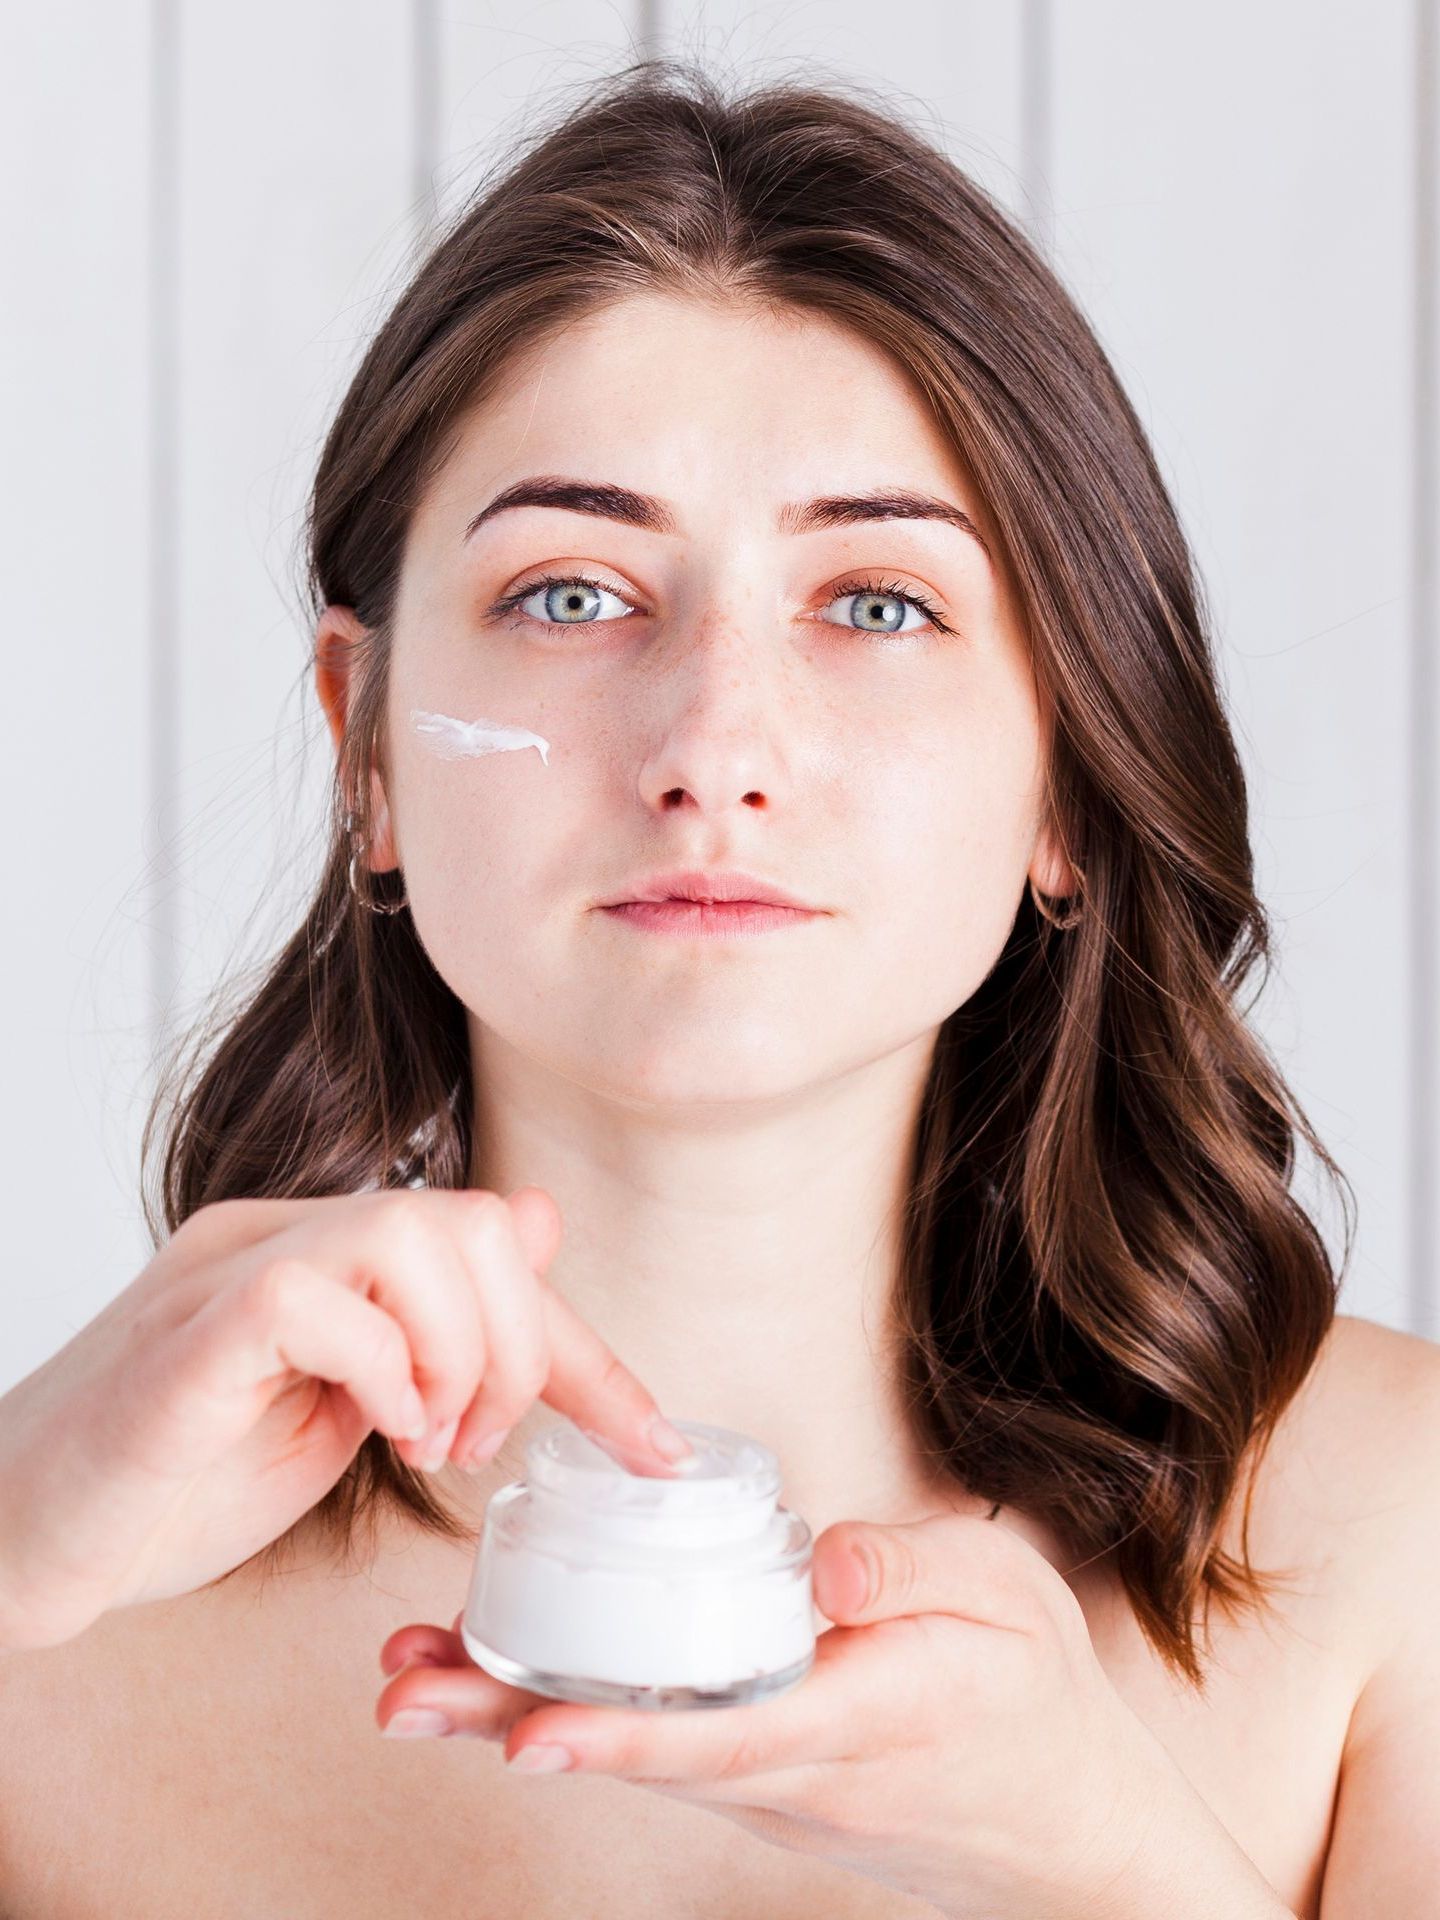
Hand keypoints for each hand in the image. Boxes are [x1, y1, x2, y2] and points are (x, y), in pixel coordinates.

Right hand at [0, 1186, 688, 1652]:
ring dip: (459, 1355)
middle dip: (517, 1347)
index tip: (656, 1446)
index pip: (490, 1247)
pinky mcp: (185, 1339)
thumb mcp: (343, 1413)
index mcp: (323, 1251)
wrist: (18, 1538)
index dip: (584, 1349)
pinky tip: (380, 1433)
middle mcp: (278, 1235)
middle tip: (478, 1443)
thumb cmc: (172, 1482)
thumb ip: (431, 1333)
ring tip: (431, 1442)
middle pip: (466, 1217)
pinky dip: (381, 1369)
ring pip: (406, 1233)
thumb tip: (537, 1225)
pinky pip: (312, 1297)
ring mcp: (226, 1275)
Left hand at [376, 1507, 1195, 1918]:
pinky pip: (652, 1745)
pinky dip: (569, 1710)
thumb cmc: (1033, 1691)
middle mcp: (792, 1770)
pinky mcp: (755, 1775)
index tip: (529, 1735)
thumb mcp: (1010, 1602)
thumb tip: (819, 1563)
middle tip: (402, 1696)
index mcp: (860, 1721)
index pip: (728, 1736)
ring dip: (515, 1715)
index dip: (624, 1735)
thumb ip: (915, 1571)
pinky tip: (501, 1680)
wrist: (1062, 1822)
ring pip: (629, 1750)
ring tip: (413, 1677)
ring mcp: (766, 1784)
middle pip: (639, 1752)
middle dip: (513, 1722)